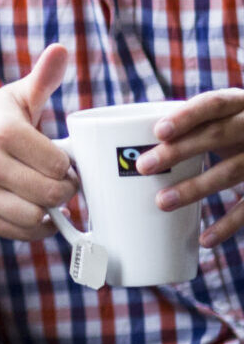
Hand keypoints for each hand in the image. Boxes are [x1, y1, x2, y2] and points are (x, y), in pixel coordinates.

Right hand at [0, 43, 76, 241]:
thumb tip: (61, 50)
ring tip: (46, 195)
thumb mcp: (14, 98)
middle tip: (61, 182)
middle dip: (64, 190)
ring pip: (36, 216)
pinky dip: (34, 227)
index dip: (70, 166)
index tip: (64, 162)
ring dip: (50, 210)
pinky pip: (19, 232)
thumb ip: (42, 78)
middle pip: (51, 193)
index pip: (58, 164)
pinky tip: (34, 210)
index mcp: (2, 131)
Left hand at [139, 89, 243, 245]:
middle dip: (180, 150)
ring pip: (232, 171)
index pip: (214, 103)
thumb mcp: (219, 120)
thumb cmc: (231, 131)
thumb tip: (113, 149)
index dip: (187, 116)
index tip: (158, 131)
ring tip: (161, 202)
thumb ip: (187, 129)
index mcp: (238, 104)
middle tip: (143, 166)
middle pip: (218, 135)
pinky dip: (228, 224)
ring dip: (195, 188)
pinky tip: (205, 240)